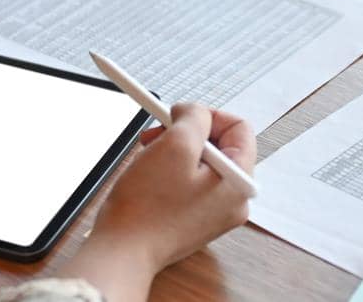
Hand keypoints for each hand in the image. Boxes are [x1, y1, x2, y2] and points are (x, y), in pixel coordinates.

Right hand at [57, 104, 255, 299]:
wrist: (122, 251)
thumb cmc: (146, 207)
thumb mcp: (175, 145)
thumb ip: (194, 118)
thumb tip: (196, 112)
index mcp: (239, 183)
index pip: (239, 128)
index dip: (206, 115)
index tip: (178, 115)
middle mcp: (234, 200)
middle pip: (220, 145)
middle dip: (186, 133)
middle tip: (158, 134)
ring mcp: (215, 212)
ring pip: (202, 162)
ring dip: (175, 150)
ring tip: (149, 155)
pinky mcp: (195, 218)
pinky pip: (190, 182)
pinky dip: (170, 170)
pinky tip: (150, 175)